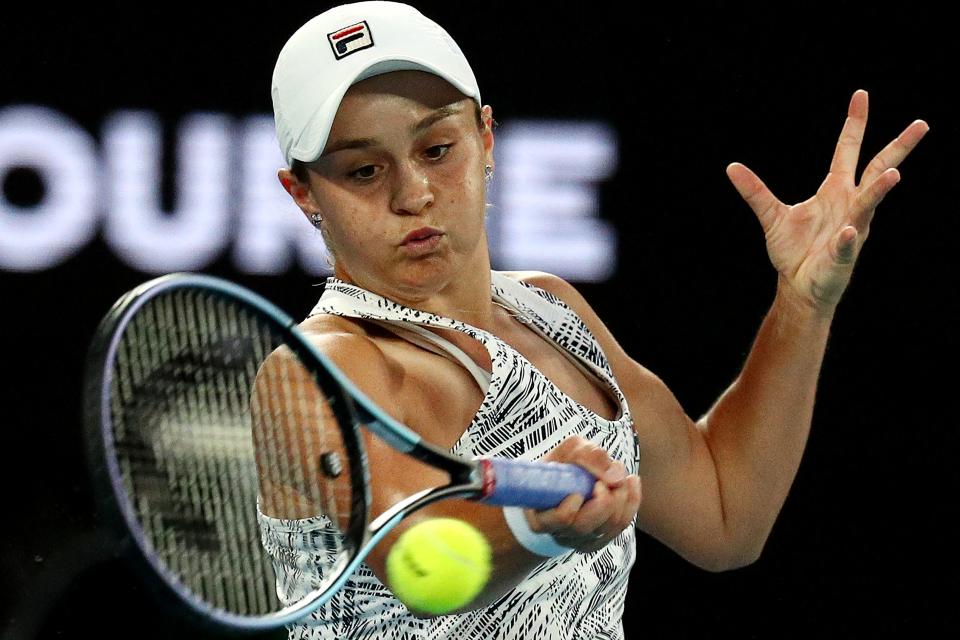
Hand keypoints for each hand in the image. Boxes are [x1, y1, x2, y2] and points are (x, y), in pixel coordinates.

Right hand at [525, 436, 640, 552]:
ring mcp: (581, 541)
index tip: (582, 487)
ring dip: (621, 496)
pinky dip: (632, 500)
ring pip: (608, 526)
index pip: (561, 518)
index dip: (573, 504)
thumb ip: (585, 455)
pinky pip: (622, 525)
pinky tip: (631, 482)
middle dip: (605, 497)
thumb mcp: (566, 452)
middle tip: (609, 473)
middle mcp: (560, 534)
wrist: (563, 485)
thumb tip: (614, 476)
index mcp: (541, 516)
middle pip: (586, 526)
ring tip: (619, 473)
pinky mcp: (600, 540)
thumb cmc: (562, 467)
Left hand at [726, 89, 928, 312]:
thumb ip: (755, 192)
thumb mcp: (772, 216)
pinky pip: (846, 245)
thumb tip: (731, 167)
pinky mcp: (843, 255)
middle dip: (899, 148)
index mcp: (835, 191)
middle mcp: (849, 204)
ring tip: (894, 177)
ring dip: (879, 191)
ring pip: (869, 205)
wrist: (798, 286)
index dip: (854, 124)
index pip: (848, 150)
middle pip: (878, 169)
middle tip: (921, 124)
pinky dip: (846, 239)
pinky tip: (847, 232)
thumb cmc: (794, 251)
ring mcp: (851, 228)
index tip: (861, 95)